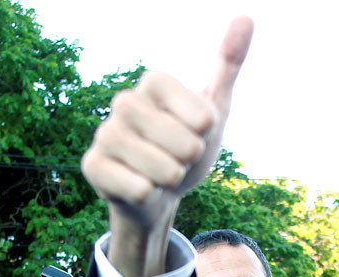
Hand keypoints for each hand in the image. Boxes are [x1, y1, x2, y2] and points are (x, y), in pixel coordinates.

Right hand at [80, 17, 253, 276]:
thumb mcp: (214, 110)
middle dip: (191, 162)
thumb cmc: (187, 148)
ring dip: (171, 180)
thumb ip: (228, 65)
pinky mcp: (93, 165)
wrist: (160, 194)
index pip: (203, 118)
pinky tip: (140, 188)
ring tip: (161, 174)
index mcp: (154, 81)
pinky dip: (149, 196)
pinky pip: (138, 189)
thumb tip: (246, 18)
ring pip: (163, 170)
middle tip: (178, 159)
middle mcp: (125, 101)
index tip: (197, 132)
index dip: (206, 135)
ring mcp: (106, 133)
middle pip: (186, 144)